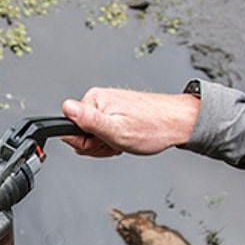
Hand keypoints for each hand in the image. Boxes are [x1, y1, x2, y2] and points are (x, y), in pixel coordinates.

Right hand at [60, 87, 200, 156]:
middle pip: (81, 134)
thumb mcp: (116, 130)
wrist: (178, 122)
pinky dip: (115, 139)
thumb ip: (88, 121)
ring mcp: (108, 105)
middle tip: (118, 143)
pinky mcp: (116, 111)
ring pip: (94, 135)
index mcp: (94, 100)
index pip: (70, 130)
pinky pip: (105, 131)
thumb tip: (66, 108)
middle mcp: (99, 100)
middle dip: (99, 145)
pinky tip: (128, 137)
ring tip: (125, 140)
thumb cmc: (153, 128)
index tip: (105, 143)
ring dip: (108, 143)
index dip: (88, 144)